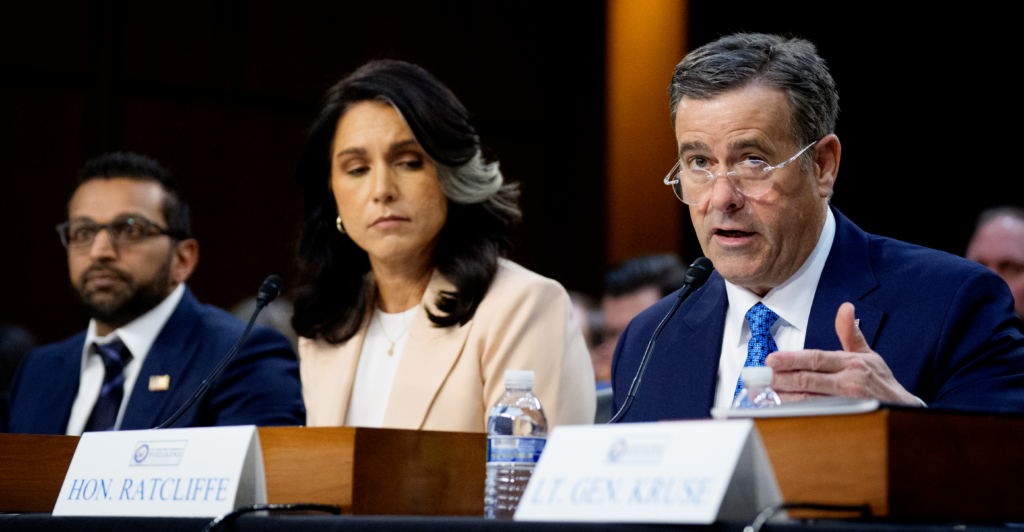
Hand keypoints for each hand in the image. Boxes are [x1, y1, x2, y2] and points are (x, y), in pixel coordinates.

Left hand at [765, 302, 920, 405]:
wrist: (901, 407)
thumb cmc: (880, 380)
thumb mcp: (867, 353)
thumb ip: (850, 332)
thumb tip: (845, 309)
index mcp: (850, 363)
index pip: (816, 359)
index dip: (792, 359)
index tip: (772, 359)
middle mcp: (847, 382)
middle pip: (808, 380)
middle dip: (782, 378)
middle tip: (762, 377)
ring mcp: (846, 402)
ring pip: (809, 399)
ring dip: (785, 397)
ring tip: (765, 393)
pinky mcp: (845, 417)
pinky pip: (817, 414)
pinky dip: (798, 411)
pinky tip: (783, 408)